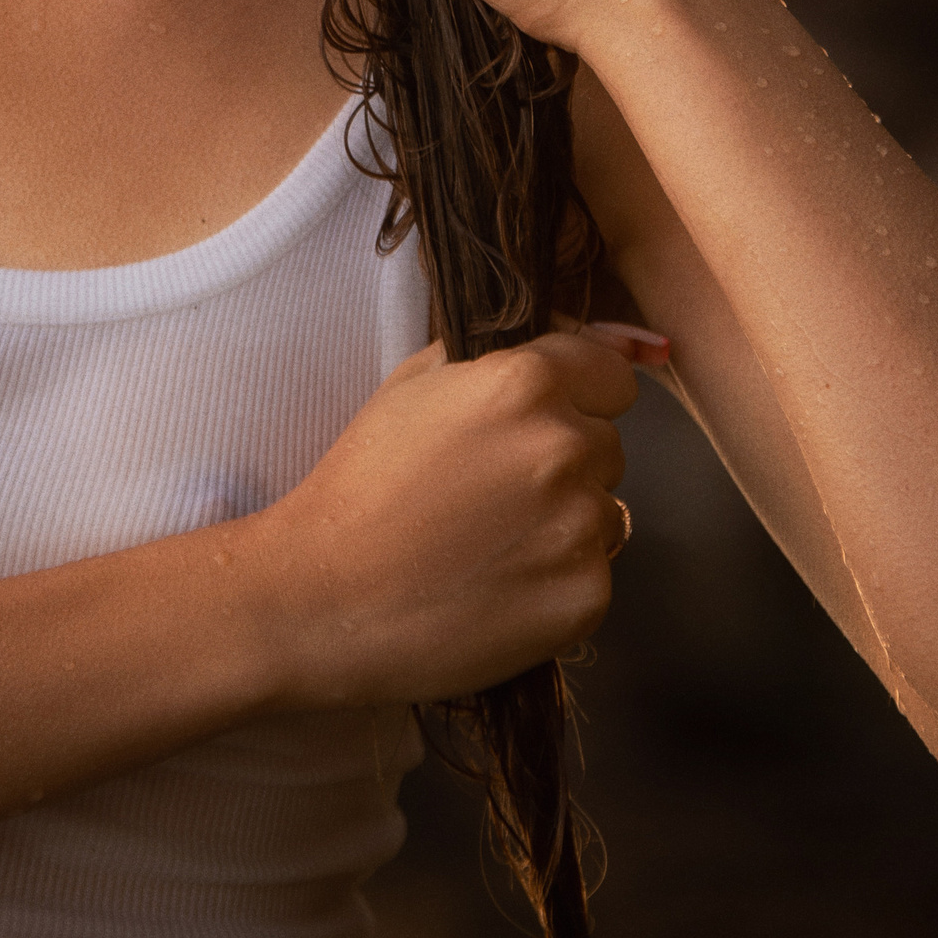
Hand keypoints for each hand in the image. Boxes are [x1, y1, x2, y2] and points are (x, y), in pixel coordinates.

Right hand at [244, 329, 644, 710]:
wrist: (325, 597)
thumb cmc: (360, 487)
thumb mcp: (412, 386)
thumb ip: (496, 355)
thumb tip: (579, 340)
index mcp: (525, 383)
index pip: (612, 376)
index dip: (577, 398)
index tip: (535, 426)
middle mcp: (565, 446)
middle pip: (607, 446)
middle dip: (565, 464)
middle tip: (490, 495)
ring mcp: (582, 525)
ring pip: (606, 513)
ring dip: (565, 524)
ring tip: (489, 546)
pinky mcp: (586, 594)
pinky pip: (594, 574)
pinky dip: (557, 583)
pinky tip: (496, 588)